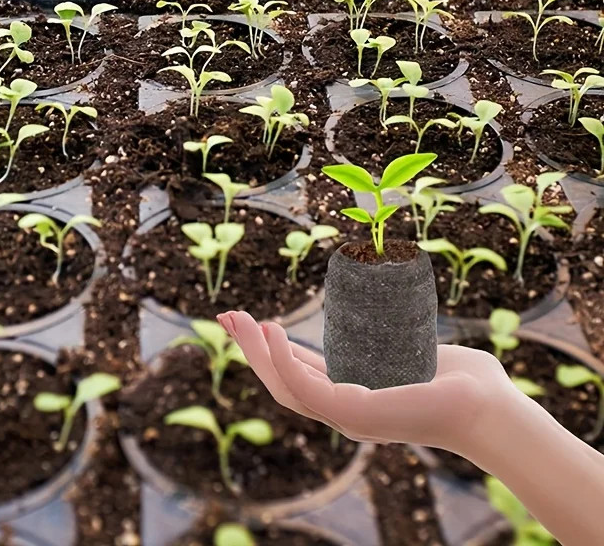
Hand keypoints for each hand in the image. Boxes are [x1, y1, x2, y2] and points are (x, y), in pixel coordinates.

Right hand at [218, 311, 520, 453]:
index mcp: (350, 394)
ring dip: (256, 354)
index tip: (246, 319)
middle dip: (249, 350)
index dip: (267, 348)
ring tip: (239, 321)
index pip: (297, 372)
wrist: (490, 407)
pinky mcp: (355, 412)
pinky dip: (282, 361)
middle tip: (226, 316)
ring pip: (283, 387)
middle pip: (280, 381)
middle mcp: (341, 410)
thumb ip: (390, 334)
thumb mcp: (408, 349)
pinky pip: (305, 388)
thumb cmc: (460, 381)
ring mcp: (346, 415)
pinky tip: (271, 331)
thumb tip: (386, 300)